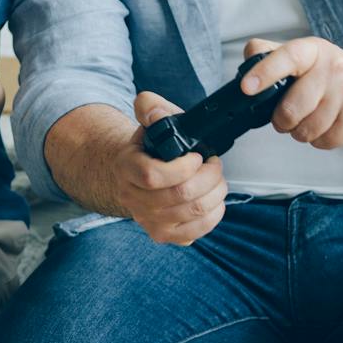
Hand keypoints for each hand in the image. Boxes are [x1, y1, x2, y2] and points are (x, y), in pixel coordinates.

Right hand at [116, 91, 227, 245]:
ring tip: (216, 180)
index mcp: (126, 167)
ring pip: (192, 213)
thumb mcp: (149, 121)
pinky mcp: (163, 235)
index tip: (196, 157)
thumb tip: (154, 111)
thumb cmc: (150, 148)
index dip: (182, 167)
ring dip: (215, 193)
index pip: (152, 175)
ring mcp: (147, 220)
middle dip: (209, 177)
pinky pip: (196, 232)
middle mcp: (132, 198)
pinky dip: (214, 214)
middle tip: (213, 165)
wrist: (137, 175)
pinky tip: (212, 199)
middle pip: (180, 195)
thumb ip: (150, 107)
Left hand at [240, 36, 342, 149]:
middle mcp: (333, 69)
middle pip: (292, 109)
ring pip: (307, 130)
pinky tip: (330, 125)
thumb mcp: (309, 53)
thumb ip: (275, 54)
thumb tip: (249, 56)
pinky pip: (326, 142)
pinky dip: (322, 140)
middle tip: (287, 118)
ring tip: (313, 119)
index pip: (288, 57)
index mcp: (314, 51)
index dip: (265, 72)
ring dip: (303, 132)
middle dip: (283, 121)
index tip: (247, 87)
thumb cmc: (338, 70)